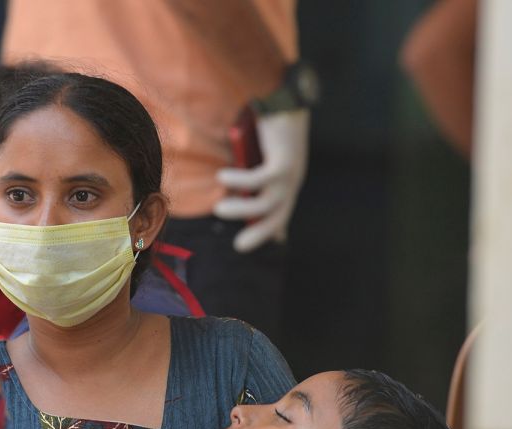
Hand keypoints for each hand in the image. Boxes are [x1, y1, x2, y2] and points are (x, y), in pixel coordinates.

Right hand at [214, 109, 309, 252]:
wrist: (285, 99)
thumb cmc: (270, 125)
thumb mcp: (264, 155)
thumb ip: (257, 172)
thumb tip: (243, 189)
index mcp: (289, 182)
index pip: (283, 212)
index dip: (274, 231)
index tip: (263, 244)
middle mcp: (292, 181)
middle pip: (277, 216)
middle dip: (259, 234)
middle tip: (239, 247)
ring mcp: (289, 174)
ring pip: (265, 204)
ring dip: (241, 210)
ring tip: (220, 209)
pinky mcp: (282, 162)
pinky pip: (258, 180)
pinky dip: (239, 181)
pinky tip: (222, 176)